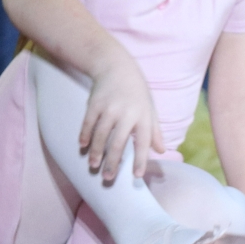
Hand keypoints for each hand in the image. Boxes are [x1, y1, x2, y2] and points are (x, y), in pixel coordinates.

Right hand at [79, 62, 161, 183]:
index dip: (140, 159)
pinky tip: (83, 146)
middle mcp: (127, 113)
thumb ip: (155, 130)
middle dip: (113, 162)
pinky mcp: (95, 103)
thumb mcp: (150, 108)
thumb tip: (161, 151)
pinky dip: (85, 135)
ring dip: (96, 152)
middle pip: (119, 142)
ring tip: (94, 165)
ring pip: (101, 135)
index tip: (136, 175)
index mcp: (143, 116)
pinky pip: (88, 123)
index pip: (143, 142)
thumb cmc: (136, 91)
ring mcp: (109, 108)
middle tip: (108, 178)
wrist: (116, 66)